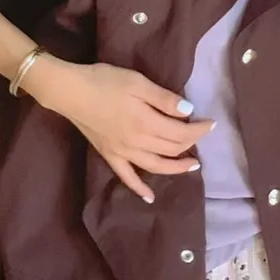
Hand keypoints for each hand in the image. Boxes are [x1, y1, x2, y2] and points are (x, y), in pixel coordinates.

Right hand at [26, 58, 213, 202]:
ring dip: (176, 168)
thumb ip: (164, 99)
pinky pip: (126, 177)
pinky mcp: (109, 156)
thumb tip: (188, 112)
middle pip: (172, 149)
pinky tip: (149, 198)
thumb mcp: (137, 82)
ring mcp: (123, 153)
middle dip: (191, 143)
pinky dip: (139, 189)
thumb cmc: (104, 81)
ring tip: (192, 165)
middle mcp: (138, 143)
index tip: (211, 123)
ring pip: (156, 166)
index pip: (181, 133)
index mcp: (147, 123)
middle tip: (201, 135)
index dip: (199, 130)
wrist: (69, 91)